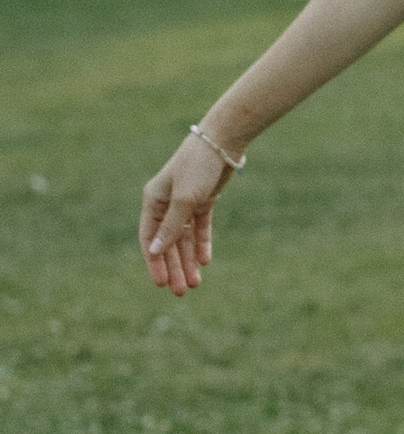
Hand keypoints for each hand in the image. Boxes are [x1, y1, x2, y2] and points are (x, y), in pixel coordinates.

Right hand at [140, 133, 237, 293]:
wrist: (223, 142)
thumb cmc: (198, 166)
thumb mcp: (185, 199)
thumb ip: (171, 227)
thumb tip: (155, 252)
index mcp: (153, 201)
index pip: (150, 239)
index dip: (154, 262)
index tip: (160, 283)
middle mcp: (166, 203)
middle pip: (168, 243)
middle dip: (174, 267)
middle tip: (180, 292)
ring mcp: (184, 203)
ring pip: (184, 239)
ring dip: (188, 260)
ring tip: (194, 283)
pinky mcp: (203, 201)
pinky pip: (200, 228)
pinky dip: (202, 244)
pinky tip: (205, 261)